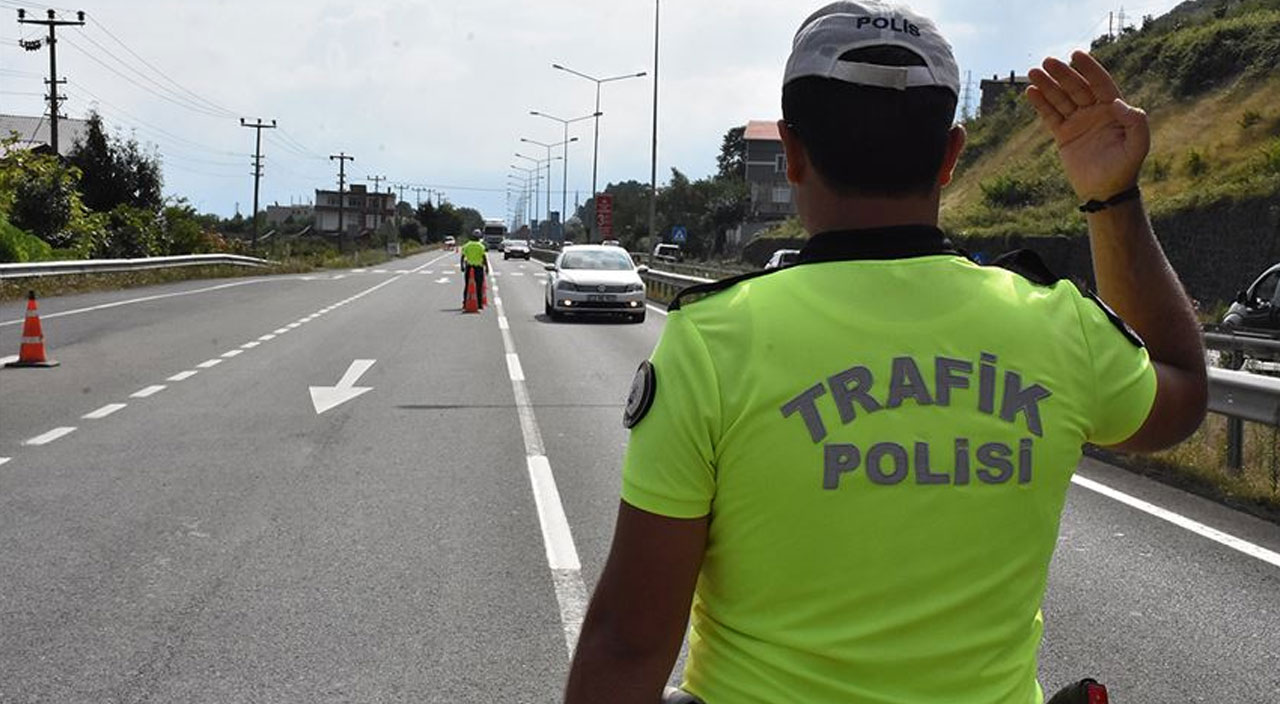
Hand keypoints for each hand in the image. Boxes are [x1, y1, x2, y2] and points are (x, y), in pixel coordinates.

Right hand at [1026, 51, 1148, 201]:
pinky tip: (1031, 92)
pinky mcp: (1063, 134)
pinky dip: (1040, 104)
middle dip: (1062, 74)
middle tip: (1047, 62)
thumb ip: (1135, 122)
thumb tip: (1118, 102)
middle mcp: (1094, 111)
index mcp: (1113, 109)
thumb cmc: (1125, 168)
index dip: (1089, 69)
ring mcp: (1077, 122)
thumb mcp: (1138, 145)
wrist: (1105, 192)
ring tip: (1033, 73)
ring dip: (1047, 85)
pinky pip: (1050, 116)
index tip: (1076, 55)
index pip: (1100, 83)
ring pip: (1060, 99)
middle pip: (1076, 87)